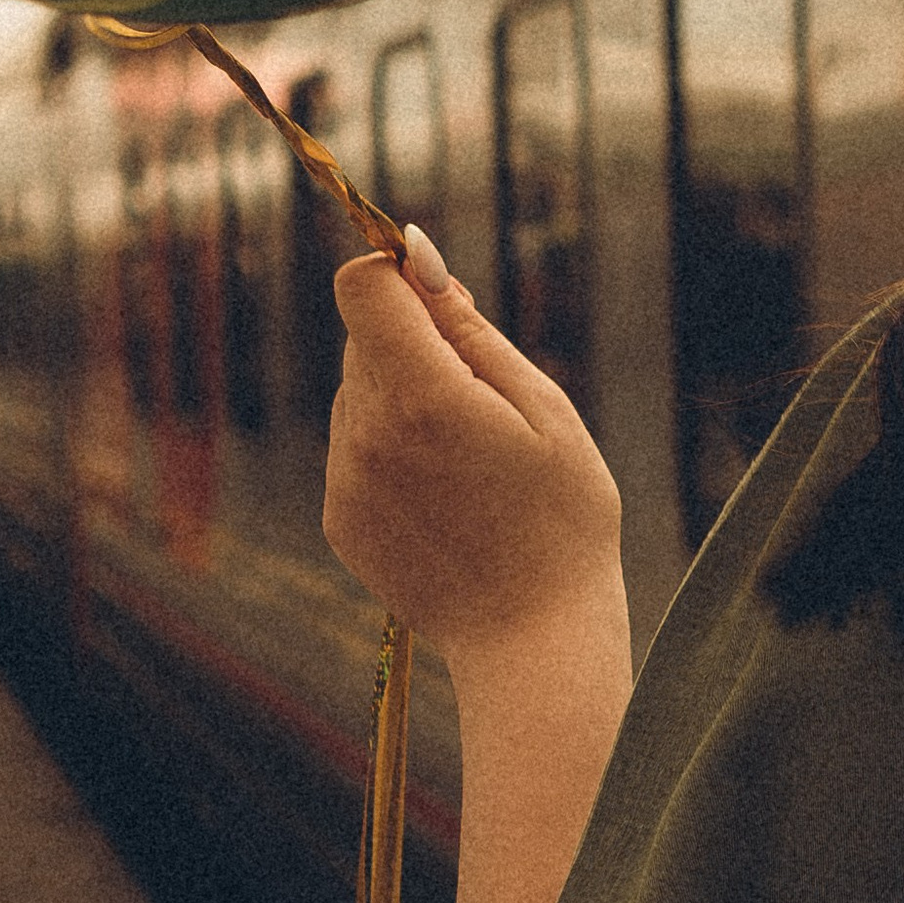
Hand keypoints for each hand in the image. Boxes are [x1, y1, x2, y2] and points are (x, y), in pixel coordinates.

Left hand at [324, 245, 621, 665]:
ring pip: (360, 393)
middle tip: (486, 401)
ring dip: (405, 399)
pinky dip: (393, 450)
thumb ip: (475, 333)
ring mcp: (346, 480)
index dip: (398, 277)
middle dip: (417, 345)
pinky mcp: (340, 518)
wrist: (532, 640)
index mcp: (422, 397)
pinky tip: (448, 496)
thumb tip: (419, 262)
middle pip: (366, 339)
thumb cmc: (562, 521)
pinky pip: (356, 447)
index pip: (361, 287)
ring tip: (471, 461)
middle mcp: (367, 434)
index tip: (442, 300)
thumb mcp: (546, 412)